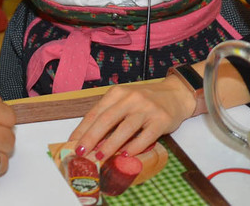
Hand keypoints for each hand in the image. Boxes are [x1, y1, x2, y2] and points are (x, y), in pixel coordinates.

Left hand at [65, 79, 194, 159]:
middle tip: (82, 152)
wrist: (176, 94)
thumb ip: (110, 115)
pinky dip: (135, 146)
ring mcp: (147, 109)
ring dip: (110, 145)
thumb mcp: (125, 101)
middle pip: (107, 119)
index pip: (96, 112)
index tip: (73, 143)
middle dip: (91, 137)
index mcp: (117, 93)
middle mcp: (131, 99)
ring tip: (100, 157)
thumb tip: (90, 138)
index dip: (83, 129)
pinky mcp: (161, 120)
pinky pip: (146, 136)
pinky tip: (126, 155)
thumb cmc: (145, 100)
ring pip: (125, 129)